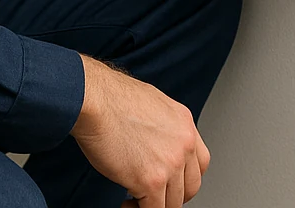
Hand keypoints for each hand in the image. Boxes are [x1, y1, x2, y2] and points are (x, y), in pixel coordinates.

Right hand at [71, 55, 209, 207]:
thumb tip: (156, 145)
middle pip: (190, 186)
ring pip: (173, 202)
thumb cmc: (110, 98)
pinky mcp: (151, 181)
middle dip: (170, 194)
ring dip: (153, 204)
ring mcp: (171, 164)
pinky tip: (126, 203)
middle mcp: (184, 144)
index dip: (184, 177)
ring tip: (134, 198)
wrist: (95, 99)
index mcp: (185, 124)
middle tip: (151, 194)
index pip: (200, 163)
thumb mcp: (151, 105)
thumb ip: (163, 128)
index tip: (170, 182)